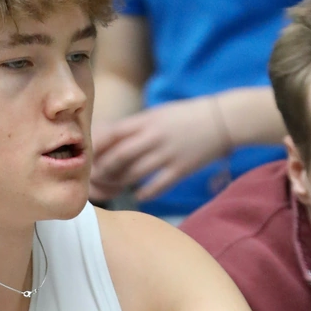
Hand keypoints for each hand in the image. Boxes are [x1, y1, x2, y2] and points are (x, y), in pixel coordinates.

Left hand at [90, 95, 230, 200]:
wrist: (224, 119)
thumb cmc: (188, 116)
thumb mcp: (159, 114)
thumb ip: (137, 126)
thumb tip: (111, 139)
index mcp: (146, 121)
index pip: (112, 134)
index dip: (96, 147)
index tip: (87, 157)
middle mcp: (154, 137)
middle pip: (118, 157)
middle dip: (103, 171)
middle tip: (96, 179)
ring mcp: (168, 153)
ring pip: (134, 173)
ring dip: (120, 184)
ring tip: (114, 189)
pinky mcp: (182, 168)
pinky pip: (157, 185)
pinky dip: (145, 193)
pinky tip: (139, 196)